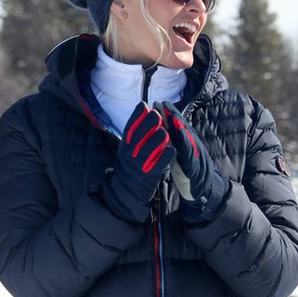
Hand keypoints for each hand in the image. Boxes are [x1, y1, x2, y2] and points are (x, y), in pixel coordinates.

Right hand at [102, 102, 174, 222]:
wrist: (129, 190)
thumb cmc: (133, 163)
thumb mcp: (129, 147)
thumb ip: (136, 131)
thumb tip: (145, 108)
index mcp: (125, 145)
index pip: (129, 128)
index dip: (136, 116)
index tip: (144, 105)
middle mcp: (129, 154)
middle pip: (139, 136)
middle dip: (148, 124)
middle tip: (157, 114)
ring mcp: (139, 165)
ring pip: (150, 149)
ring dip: (158, 138)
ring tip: (164, 132)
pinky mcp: (150, 175)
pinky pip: (160, 163)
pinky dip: (166, 155)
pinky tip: (172, 149)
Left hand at [153, 101, 228, 222]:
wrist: (206, 193)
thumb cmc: (189, 174)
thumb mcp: (180, 157)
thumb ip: (173, 145)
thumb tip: (161, 132)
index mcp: (187, 145)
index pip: (177, 127)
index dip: (168, 114)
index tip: (158, 103)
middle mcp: (193, 148)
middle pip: (182, 129)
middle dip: (172, 115)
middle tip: (161, 103)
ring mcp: (196, 157)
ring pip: (187, 140)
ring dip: (179, 127)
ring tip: (171, 116)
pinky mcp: (195, 169)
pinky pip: (190, 156)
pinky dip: (185, 145)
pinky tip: (179, 138)